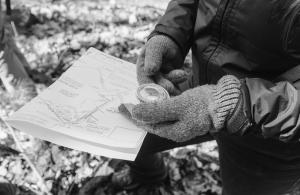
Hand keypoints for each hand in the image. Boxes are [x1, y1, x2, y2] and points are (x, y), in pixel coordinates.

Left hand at [121, 75, 240, 141]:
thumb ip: (155, 111)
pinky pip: (166, 110)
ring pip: (158, 115)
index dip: (133, 116)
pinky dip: (158, 104)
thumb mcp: (176, 106)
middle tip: (126, 103)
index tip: (122, 107)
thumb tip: (135, 113)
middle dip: (138, 112)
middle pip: (151, 121)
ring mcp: (180, 122)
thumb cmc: (202, 105)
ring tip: (136, 99)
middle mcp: (174, 129)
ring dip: (148, 107)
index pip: (146, 125)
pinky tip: (153, 96)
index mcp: (172, 131)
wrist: (224, 102)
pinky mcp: (184, 113)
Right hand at [137, 35, 187, 94]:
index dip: (151, 89)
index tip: (159, 91)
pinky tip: (185, 75)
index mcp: (143, 70)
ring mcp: (161, 79)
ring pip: (168, 86)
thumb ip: (152, 58)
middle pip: (157, 88)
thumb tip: (149, 71)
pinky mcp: (171, 80)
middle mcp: (151, 77)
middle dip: (165, 87)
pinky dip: (180, 81)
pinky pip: (176, 84)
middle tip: (172, 87)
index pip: (144, 83)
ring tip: (183, 74)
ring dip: (175, 82)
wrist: (172, 42)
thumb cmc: (160, 43)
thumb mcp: (155, 47)